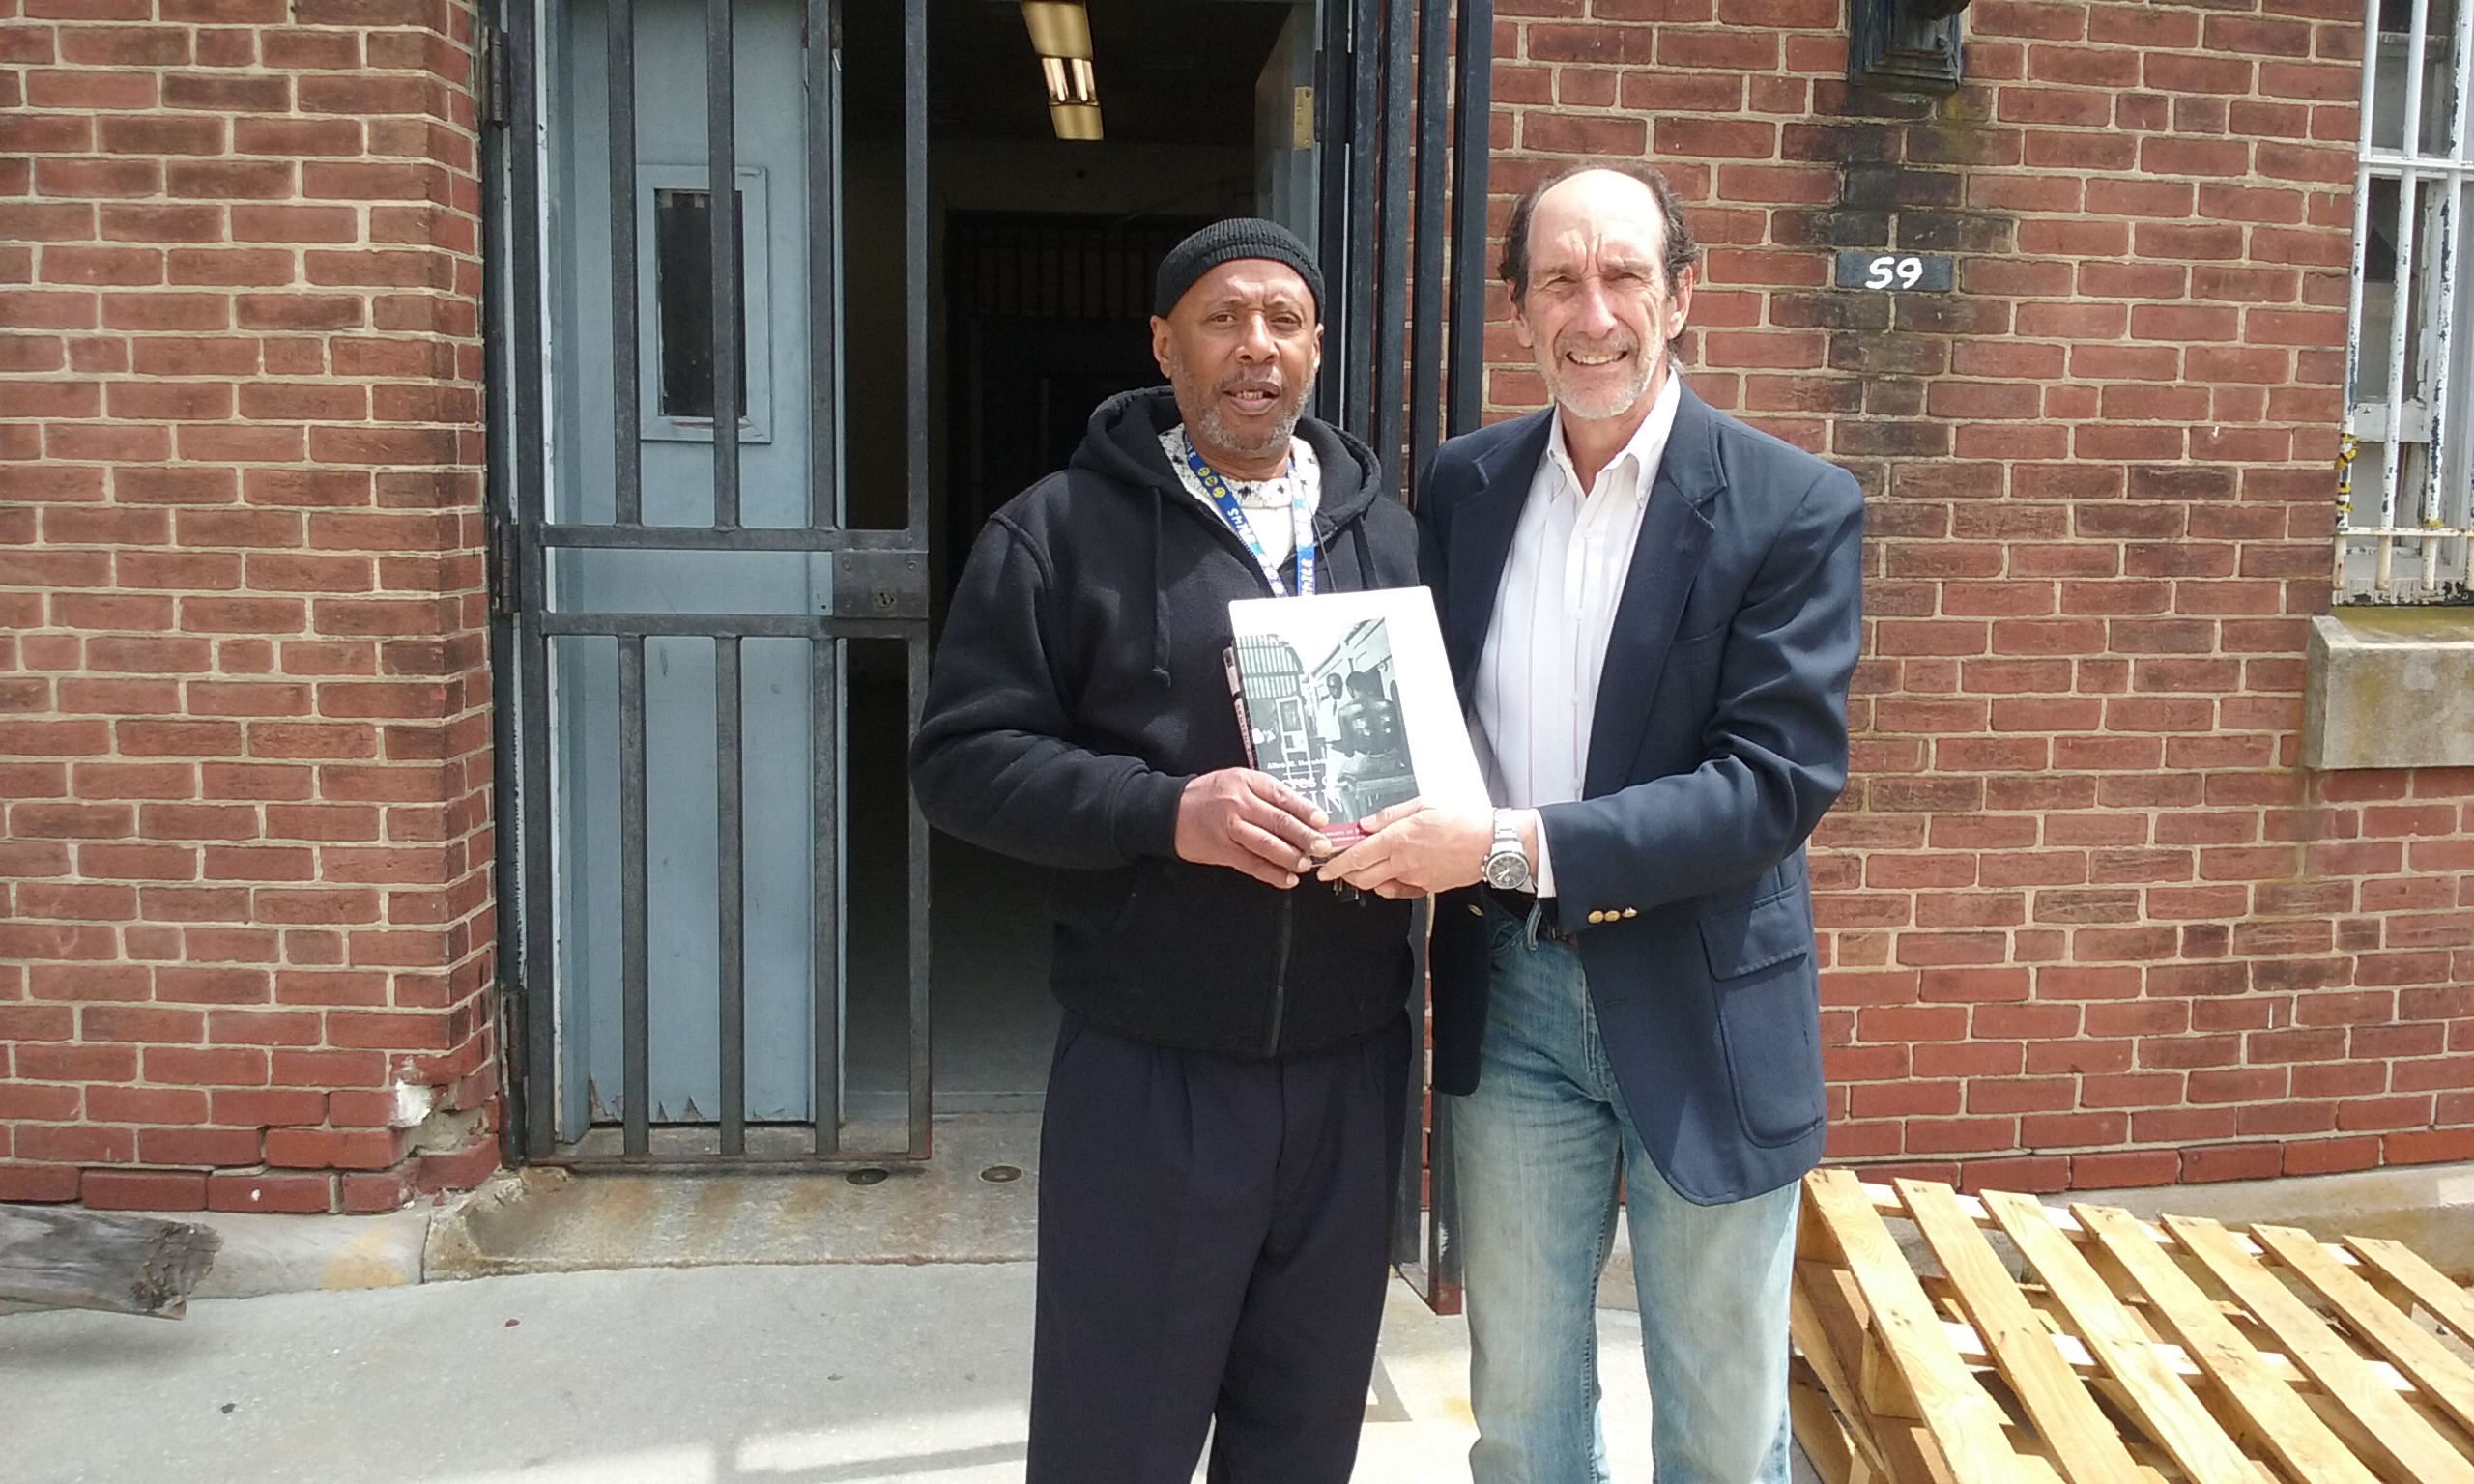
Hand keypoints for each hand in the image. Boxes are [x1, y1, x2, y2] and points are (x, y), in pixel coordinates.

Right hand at [1175, 769, 1330, 887]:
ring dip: (1291, 857)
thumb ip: (1266, 794)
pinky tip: (1287, 879)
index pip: (1283, 796)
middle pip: (1279, 822)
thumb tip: (1301, 813)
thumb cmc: (1208, 795)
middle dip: (1305, 836)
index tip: (1323, 821)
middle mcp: (1240, 804)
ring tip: (1307, 864)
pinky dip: (1271, 873)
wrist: (1170, 812)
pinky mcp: (1223, 851)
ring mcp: (1231, 829)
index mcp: (1247, 783)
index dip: (1306, 810)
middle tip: (1323, 846)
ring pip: (1267, 845)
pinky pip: (1252, 864)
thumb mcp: (1237, 781)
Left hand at [1314, 799, 1497, 898]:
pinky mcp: (1427, 888)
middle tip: (1340, 865)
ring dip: (1366, 878)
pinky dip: (1388, 886)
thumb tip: (1367, 823)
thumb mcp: (1423, 804)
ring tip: (1366, 866)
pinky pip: (1399, 892)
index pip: (1356, 855)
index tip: (1323, 867)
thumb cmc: (1464, 821)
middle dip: (1345, 873)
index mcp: (1399, 839)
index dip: (1335, 864)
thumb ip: (1390, 815)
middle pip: (1361, 876)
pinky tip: (1390, 874)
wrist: (1492, 845)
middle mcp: (1403, 862)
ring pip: (1378, 886)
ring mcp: (1415, 878)